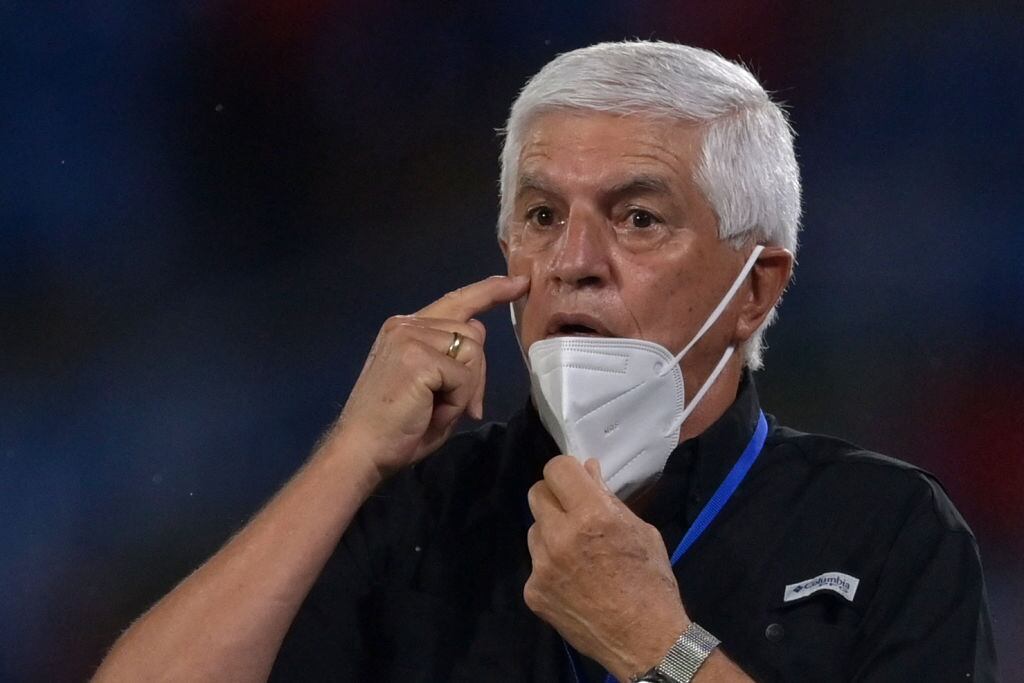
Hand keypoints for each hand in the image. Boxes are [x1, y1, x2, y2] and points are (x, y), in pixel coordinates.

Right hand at [332, 274, 529, 477]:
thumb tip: (478, 334)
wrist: (362, 450)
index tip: (519, 282)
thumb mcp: (433, 386)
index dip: (490, 291)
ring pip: (474, 353)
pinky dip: (457, 401)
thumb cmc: (396, 428)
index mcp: (407, 328)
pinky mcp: (418, 357)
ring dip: (465, 390)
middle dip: (476, 374)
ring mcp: (411, 337)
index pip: (456, 301)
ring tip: (435, 410)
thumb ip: (454, 357)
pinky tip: (431, 412)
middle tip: (454, 408)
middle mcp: (407, 324)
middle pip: (474, 333)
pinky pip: (465, 376)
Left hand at [525, 457, 688, 681]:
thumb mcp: (640, 531)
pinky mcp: (533, 592)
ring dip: (551, 532)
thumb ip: (608, 498)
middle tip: (574, 512)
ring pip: (534, 529)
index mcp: (592, 515)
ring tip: (578, 553)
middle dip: (555, 497)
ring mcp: (542, 566)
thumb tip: (588, 470)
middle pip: (536, 493)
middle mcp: (560, 536)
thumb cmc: (651, 582)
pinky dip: (551, 566)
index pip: (556, 469)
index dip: (567, 471)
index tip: (576, 481)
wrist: (645, 641)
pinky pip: (535, 564)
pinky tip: (573, 581)